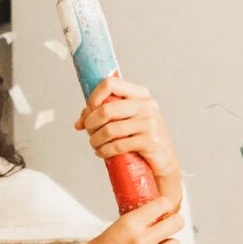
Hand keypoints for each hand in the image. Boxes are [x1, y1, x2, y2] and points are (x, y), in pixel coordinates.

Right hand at [66, 197, 184, 243]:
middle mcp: (142, 240)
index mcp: (130, 224)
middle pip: (177, 223)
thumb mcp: (114, 230)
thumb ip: (136, 224)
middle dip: (175, 222)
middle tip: (170, 224)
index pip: (162, 204)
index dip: (166, 205)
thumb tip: (154, 219)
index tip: (166, 207)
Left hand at [72, 76, 181, 210]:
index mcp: (140, 94)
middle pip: (106, 109)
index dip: (93, 97)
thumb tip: (79, 122)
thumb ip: (102, 113)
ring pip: (109, 130)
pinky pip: (117, 146)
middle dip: (91, 123)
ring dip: (95, 140)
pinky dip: (104, 151)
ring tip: (94, 144)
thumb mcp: (125, 119)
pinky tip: (102, 153)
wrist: (163, 160)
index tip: (88, 112)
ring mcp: (150, 123)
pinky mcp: (150, 141)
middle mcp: (147, 105)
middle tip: (88, 131)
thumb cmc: (140, 137)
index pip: (110, 83)